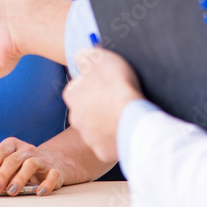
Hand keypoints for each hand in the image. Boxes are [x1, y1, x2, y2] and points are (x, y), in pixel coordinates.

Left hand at [0, 137, 65, 196]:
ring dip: (20, 179)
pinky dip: (46, 184)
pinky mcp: (55, 170)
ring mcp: (42, 159)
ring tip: (12, 191)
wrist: (54, 163)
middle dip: (2, 175)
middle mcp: (28, 150)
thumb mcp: (4, 165)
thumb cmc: (23, 165)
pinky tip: (39, 192)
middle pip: (13, 160)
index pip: (1, 151)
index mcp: (14, 146)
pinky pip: (52, 175)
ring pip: (31, 165)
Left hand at [62, 48, 143, 162]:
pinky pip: (107, 142)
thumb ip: (87, 55)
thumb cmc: (118, 87)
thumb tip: (81, 55)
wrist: (133, 119)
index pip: (77, 86)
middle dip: (97, 104)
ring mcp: (88, 137)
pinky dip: (114, 137)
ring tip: (123, 113)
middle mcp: (75, 118)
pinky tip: (125, 128)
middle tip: (116, 98)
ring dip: (105, 121)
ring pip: (95, 126)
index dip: (92, 83)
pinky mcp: (102, 151)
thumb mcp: (102, 58)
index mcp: (72, 95)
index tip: (106, 82)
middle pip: (85, 108)